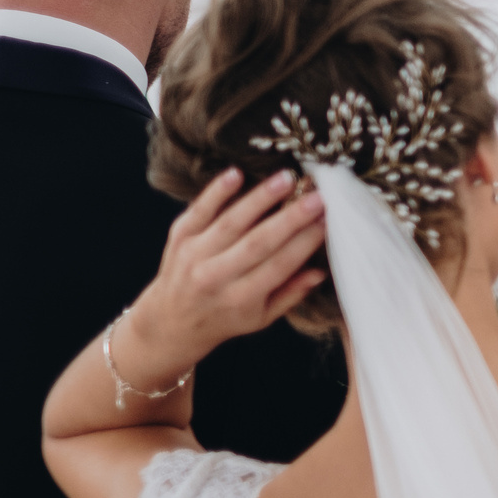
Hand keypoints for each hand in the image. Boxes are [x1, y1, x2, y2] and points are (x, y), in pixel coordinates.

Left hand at [125, 168, 325, 378]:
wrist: (169, 323)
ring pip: (232, 222)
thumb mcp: (261, 318)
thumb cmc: (224, 318)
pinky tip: (236, 174)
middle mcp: (215, 277)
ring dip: (261, 199)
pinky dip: (216, 192)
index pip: (280, 265)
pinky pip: (199, 211)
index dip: (306, 242)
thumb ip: (291, 294)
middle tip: (317, 197)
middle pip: (259, 242)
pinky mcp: (179, 237)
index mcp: (240, 299)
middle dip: (291, 218)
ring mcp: (195, 255)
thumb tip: (320, 271)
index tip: (328, 221)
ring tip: (286, 179)